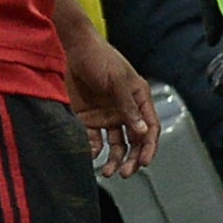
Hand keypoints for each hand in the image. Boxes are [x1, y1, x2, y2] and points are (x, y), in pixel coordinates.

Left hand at [65, 30, 158, 175]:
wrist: (72, 48)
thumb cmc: (101, 58)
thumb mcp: (117, 81)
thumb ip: (129, 107)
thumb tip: (142, 132)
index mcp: (139, 100)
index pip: (150, 128)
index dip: (149, 147)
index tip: (144, 162)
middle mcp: (126, 111)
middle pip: (134, 142)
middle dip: (132, 159)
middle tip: (125, 173)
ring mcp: (108, 115)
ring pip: (116, 145)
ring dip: (114, 160)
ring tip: (107, 172)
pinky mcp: (89, 118)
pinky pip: (94, 139)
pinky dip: (93, 149)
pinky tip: (90, 154)